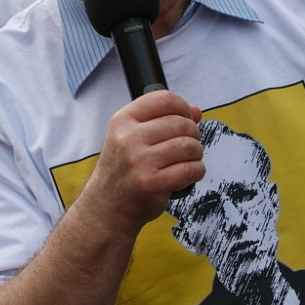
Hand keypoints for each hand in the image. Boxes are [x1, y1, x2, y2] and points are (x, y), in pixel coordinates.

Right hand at [84, 90, 203, 232]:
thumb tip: (196, 111)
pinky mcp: (153, 182)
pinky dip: (196, 171)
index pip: (163, 99)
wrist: (107, 206)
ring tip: (184, 161)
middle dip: (192, 135)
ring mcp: (140, 160)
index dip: (182, 107)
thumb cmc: (123, 170)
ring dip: (195, 154)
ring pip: (190, 146)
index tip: (185, 118)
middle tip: (184, 146)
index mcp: (122, 121)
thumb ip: (162, 121)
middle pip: (182, 123)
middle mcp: (128, 138)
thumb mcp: (131, 137)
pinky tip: (185, 175)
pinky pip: (192, 169)